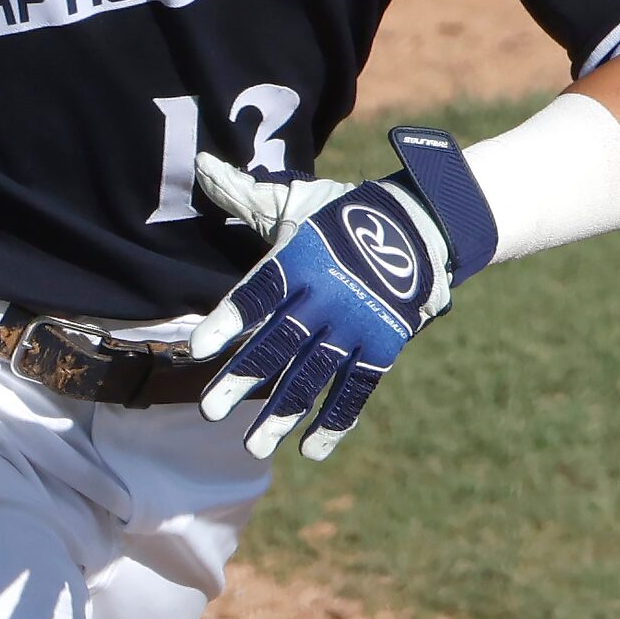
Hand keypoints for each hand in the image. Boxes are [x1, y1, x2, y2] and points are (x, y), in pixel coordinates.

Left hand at [186, 155, 452, 460]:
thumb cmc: (341, 213)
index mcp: (301, 260)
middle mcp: (326, 296)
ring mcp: (356, 325)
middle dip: (242, 380)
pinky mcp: (382, 345)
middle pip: (279, 344)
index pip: (257, 294)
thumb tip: (201, 168)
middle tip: (210, 411)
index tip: (198, 350)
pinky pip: (356, 390)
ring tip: (252, 446)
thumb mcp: (295, 201)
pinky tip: (309, 451)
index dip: (228, 321)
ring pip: (313, 375)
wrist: (421, 224)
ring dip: (281, 413)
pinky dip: (334, 422)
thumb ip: (245, 197)